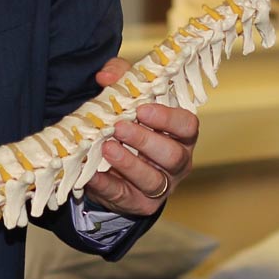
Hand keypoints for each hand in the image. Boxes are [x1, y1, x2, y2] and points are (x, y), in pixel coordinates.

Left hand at [81, 57, 199, 215]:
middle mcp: (178, 163)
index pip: (187, 126)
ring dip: (129, 163)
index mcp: (180, 135)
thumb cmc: (128, 127)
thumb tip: (106, 75)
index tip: (143, 109)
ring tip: (107, 148)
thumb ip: (120, 80)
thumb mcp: (126, 100)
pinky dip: (106, 184)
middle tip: (120, 127)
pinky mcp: (140, 204)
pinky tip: (91, 174)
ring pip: (153, 179)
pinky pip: (124, 195)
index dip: (168, 118)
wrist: (115, 170)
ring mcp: (161, 187)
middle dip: (146, 140)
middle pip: (172, 154)